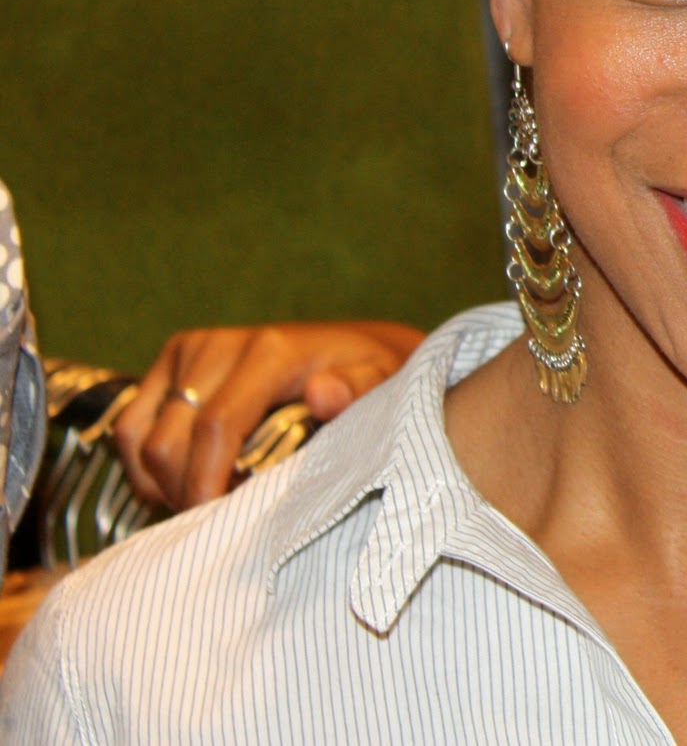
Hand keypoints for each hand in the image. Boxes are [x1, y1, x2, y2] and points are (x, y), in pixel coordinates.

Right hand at [113, 321, 424, 510]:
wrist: (349, 347)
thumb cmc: (364, 376)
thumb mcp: (377, 382)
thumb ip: (355, 389)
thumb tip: (323, 395)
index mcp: (270, 351)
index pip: (214, 427)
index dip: (205, 485)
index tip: (218, 524)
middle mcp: (222, 344)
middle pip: (168, 441)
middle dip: (186, 491)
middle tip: (219, 518)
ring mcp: (192, 348)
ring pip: (139, 438)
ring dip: (161, 482)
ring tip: (206, 497)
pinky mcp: (173, 358)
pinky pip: (127, 426)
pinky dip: (144, 466)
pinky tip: (184, 479)